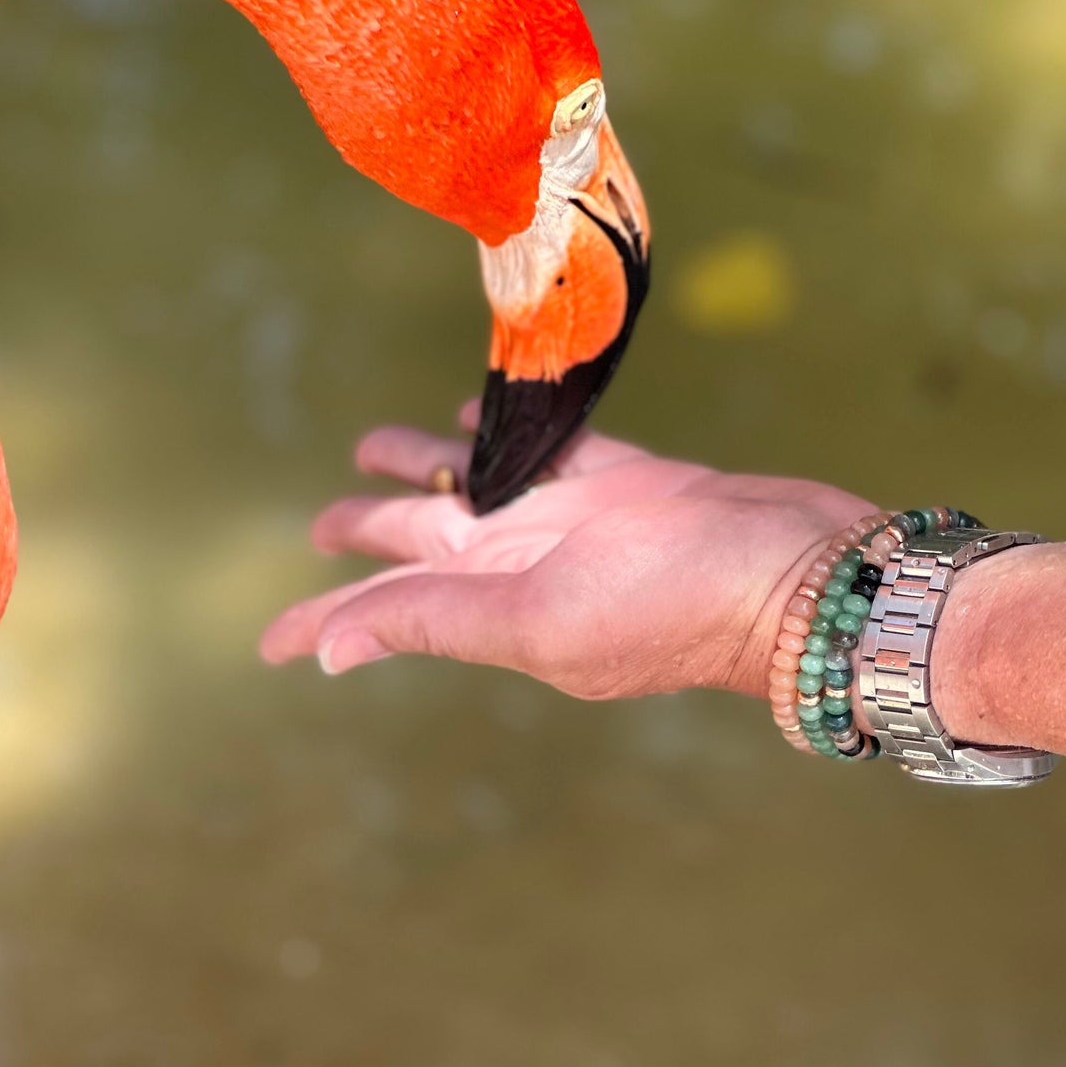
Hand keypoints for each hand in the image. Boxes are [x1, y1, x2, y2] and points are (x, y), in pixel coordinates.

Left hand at [260, 403, 874, 699]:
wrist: (800, 573)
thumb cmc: (677, 601)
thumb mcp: (539, 619)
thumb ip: (435, 620)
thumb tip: (327, 652)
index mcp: (501, 606)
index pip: (390, 609)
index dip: (326, 619)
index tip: (265, 646)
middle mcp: (532, 566)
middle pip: (426, 544)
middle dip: (370, 531)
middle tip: (318, 525)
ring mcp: (581, 525)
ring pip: (481, 488)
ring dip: (427, 465)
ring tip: (379, 443)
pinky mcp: (631, 483)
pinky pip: (552, 453)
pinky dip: (508, 433)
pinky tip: (481, 414)